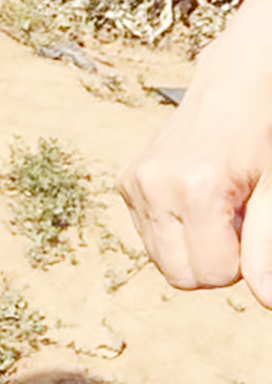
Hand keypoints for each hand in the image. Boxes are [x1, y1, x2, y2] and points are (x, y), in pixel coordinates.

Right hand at [121, 0, 271, 306]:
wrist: (234, 84)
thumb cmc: (265, 134)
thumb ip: (267, 245)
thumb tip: (264, 299)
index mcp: (193, 187)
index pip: (212, 274)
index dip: (242, 264)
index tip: (249, 221)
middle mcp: (153, 184)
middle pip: (181, 275)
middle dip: (213, 260)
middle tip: (234, 217)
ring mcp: (134, 180)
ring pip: (162, 259)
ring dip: (192, 246)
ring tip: (214, 206)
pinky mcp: (126, 179)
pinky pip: (148, 235)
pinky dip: (173, 229)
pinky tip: (193, 198)